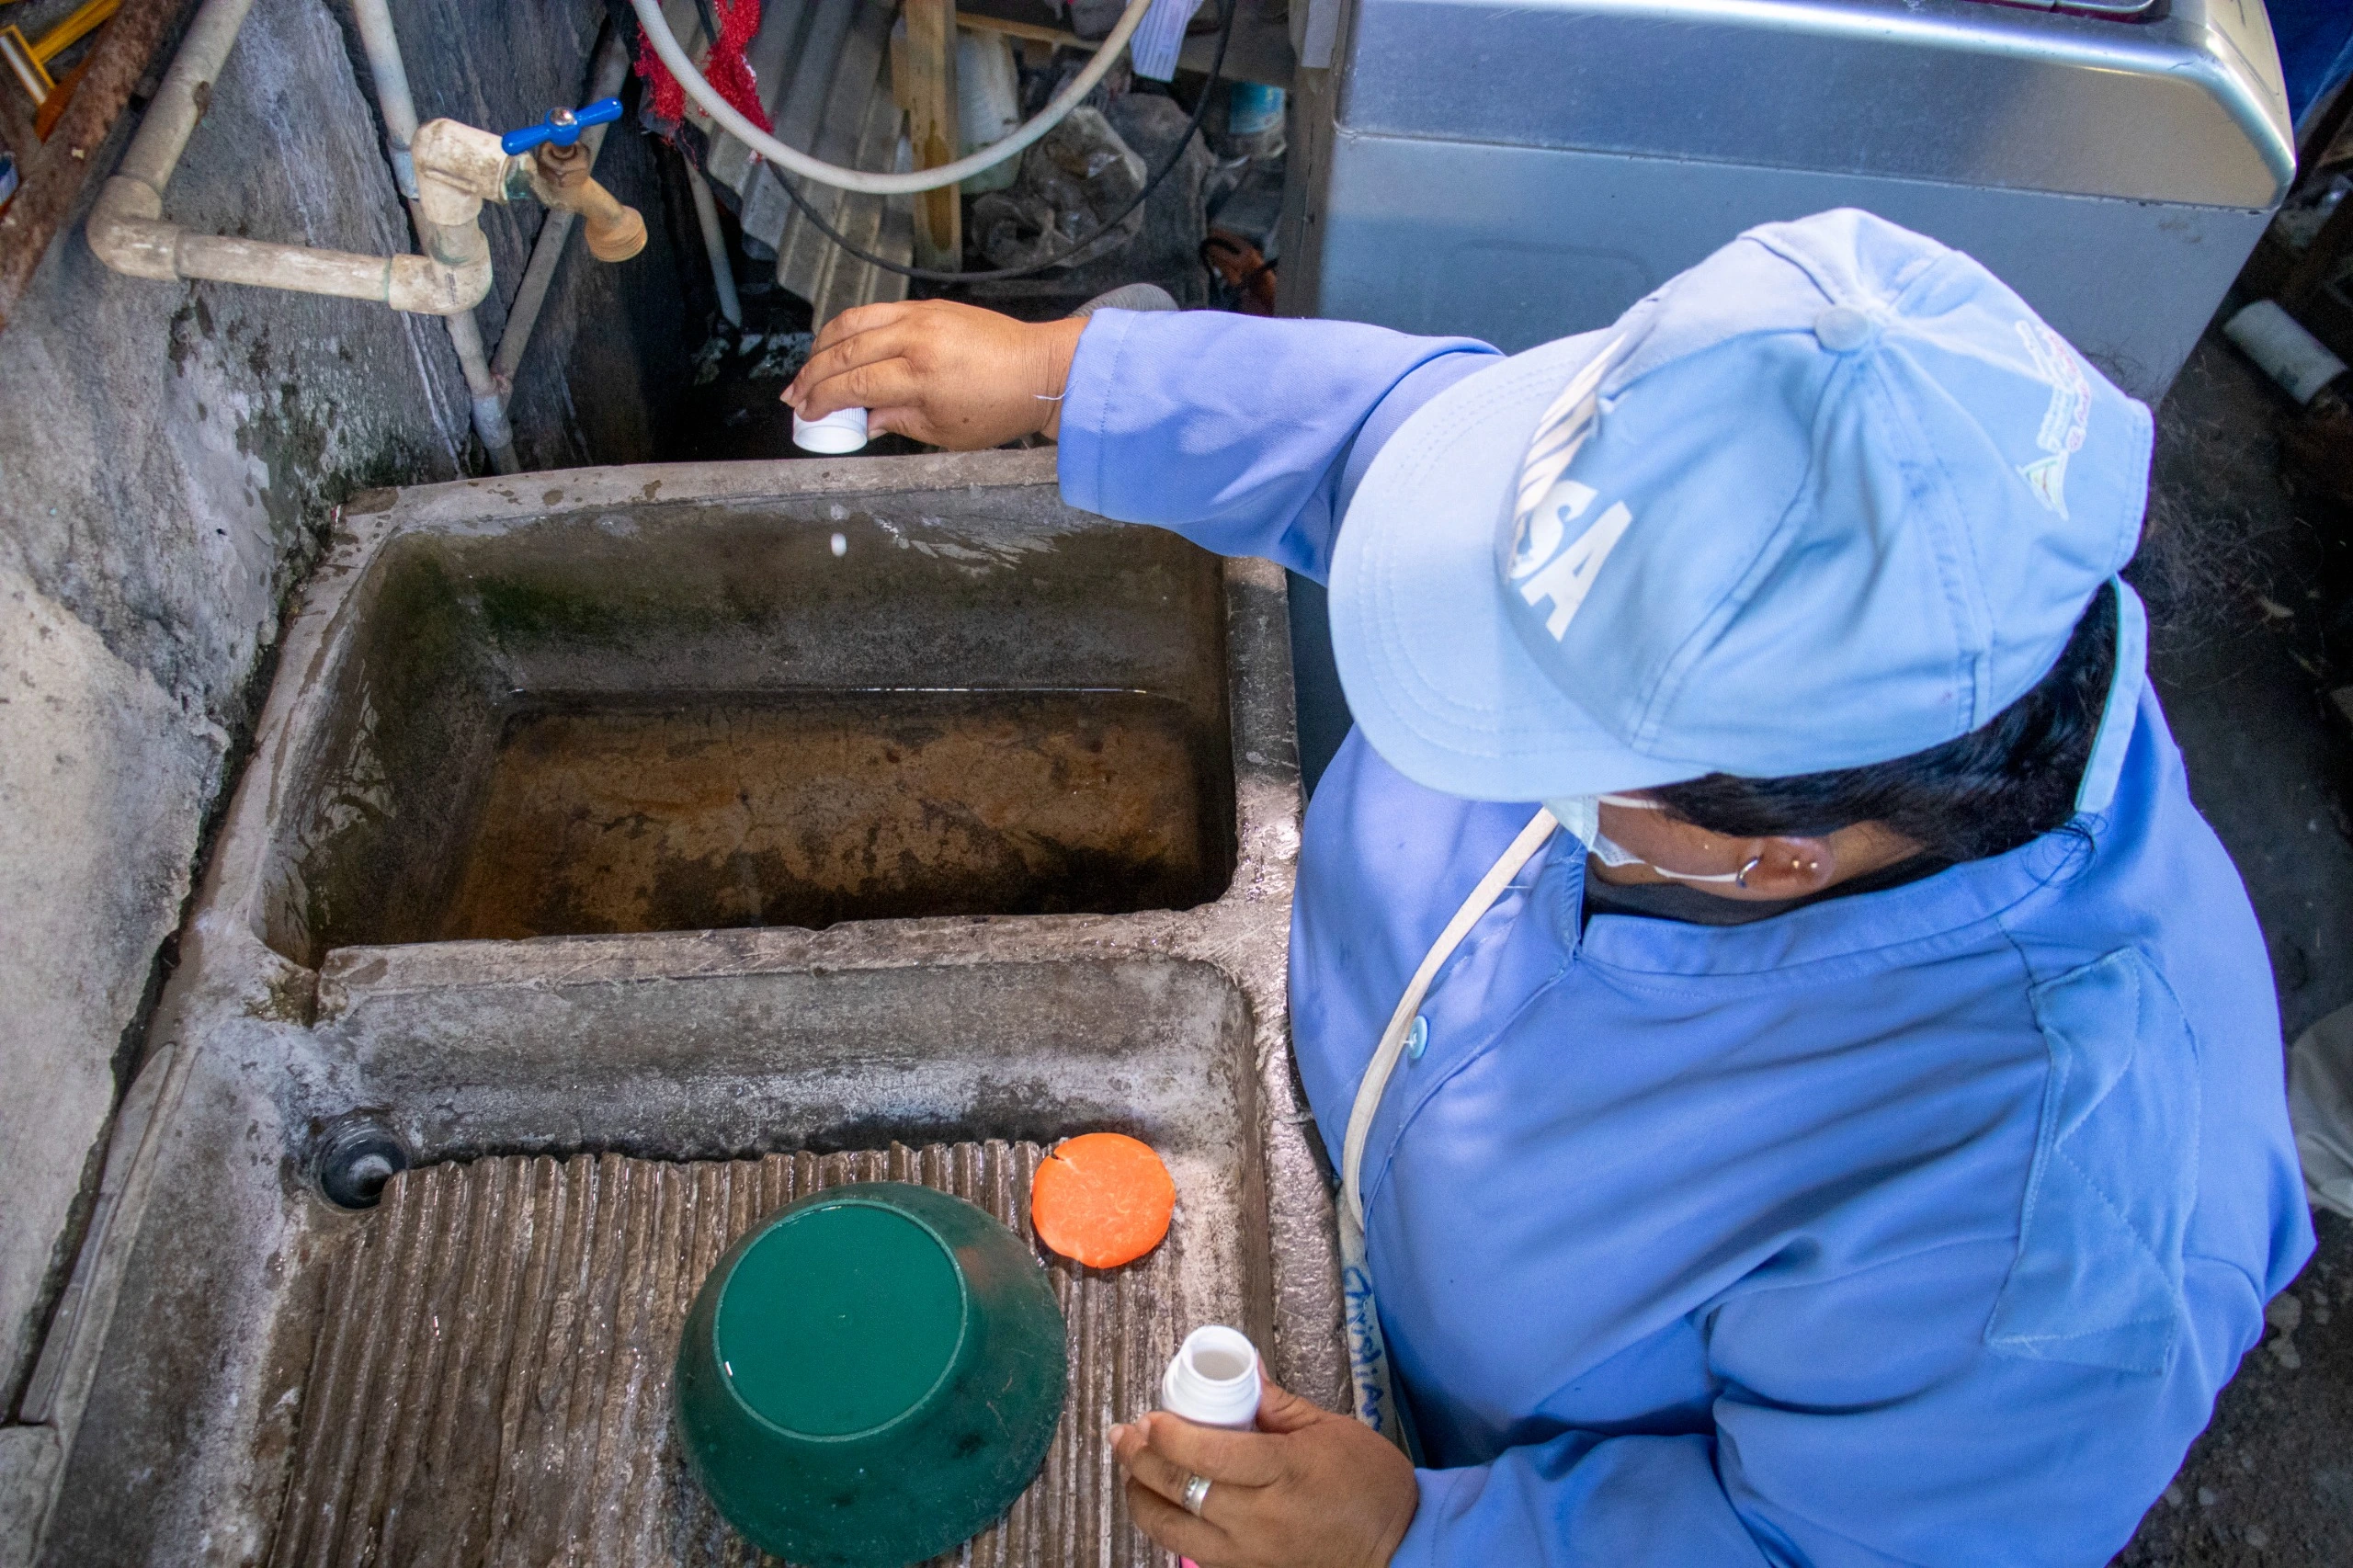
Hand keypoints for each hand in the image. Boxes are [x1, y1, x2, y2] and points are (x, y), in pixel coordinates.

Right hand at [782, 299, 1086, 448]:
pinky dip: (849, 327)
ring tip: (809, 369)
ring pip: (852, 322)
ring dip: (822, 345)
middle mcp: (916, 339)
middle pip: (844, 352)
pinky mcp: (927, 306)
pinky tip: (839, 345)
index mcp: (921, 375)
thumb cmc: (1001, 406)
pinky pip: (875, 311)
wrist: (1039, 370)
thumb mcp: (945, 432)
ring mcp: (920, 316)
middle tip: (795, 394)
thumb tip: (862, 421)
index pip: (854, 385)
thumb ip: (896, 422)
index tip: (806, 413)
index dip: (823, 400)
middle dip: (812, 375)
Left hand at [1110, 1380, 1417, 1567]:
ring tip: (1132, 1470)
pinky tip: (1160, 1504)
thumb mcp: (1330, 1429)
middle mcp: (1259, 1518)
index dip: (1168, 1436)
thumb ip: (1277, 1403)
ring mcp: (1250, 1554)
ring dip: (1141, 1497)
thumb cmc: (1371, 1484)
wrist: (1400, 1549)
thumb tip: (1242, 1368)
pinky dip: (1168, 1527)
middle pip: (1180, 1491)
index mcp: (1284, 1472)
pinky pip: (1190, 1553)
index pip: (1207, 1455)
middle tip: (1124, 1436)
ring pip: (1172, 1530)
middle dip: (1140, 1460)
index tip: (1148, 1418)